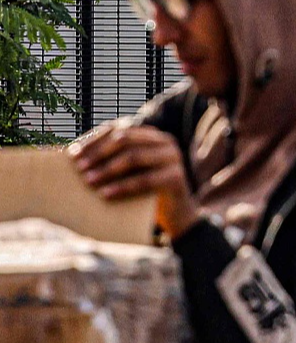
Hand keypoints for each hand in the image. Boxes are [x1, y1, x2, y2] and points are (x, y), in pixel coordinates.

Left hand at [70, 120, 197, 238]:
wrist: (175, 213)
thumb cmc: (145, 190)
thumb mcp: (130, 171)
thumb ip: (113, 160)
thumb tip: (74, 157)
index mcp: (151, 135)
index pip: (119, 128)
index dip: (94, 140)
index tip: (73, 155)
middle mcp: (164, 142)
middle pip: (126, 139)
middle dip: (99, 153)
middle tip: (79, 168)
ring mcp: (172, 158)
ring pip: (134, 157)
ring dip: (107, 169)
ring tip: (88, 181)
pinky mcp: (176, 177)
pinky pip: (145, 180)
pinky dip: (122, 187)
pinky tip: (105, 194)